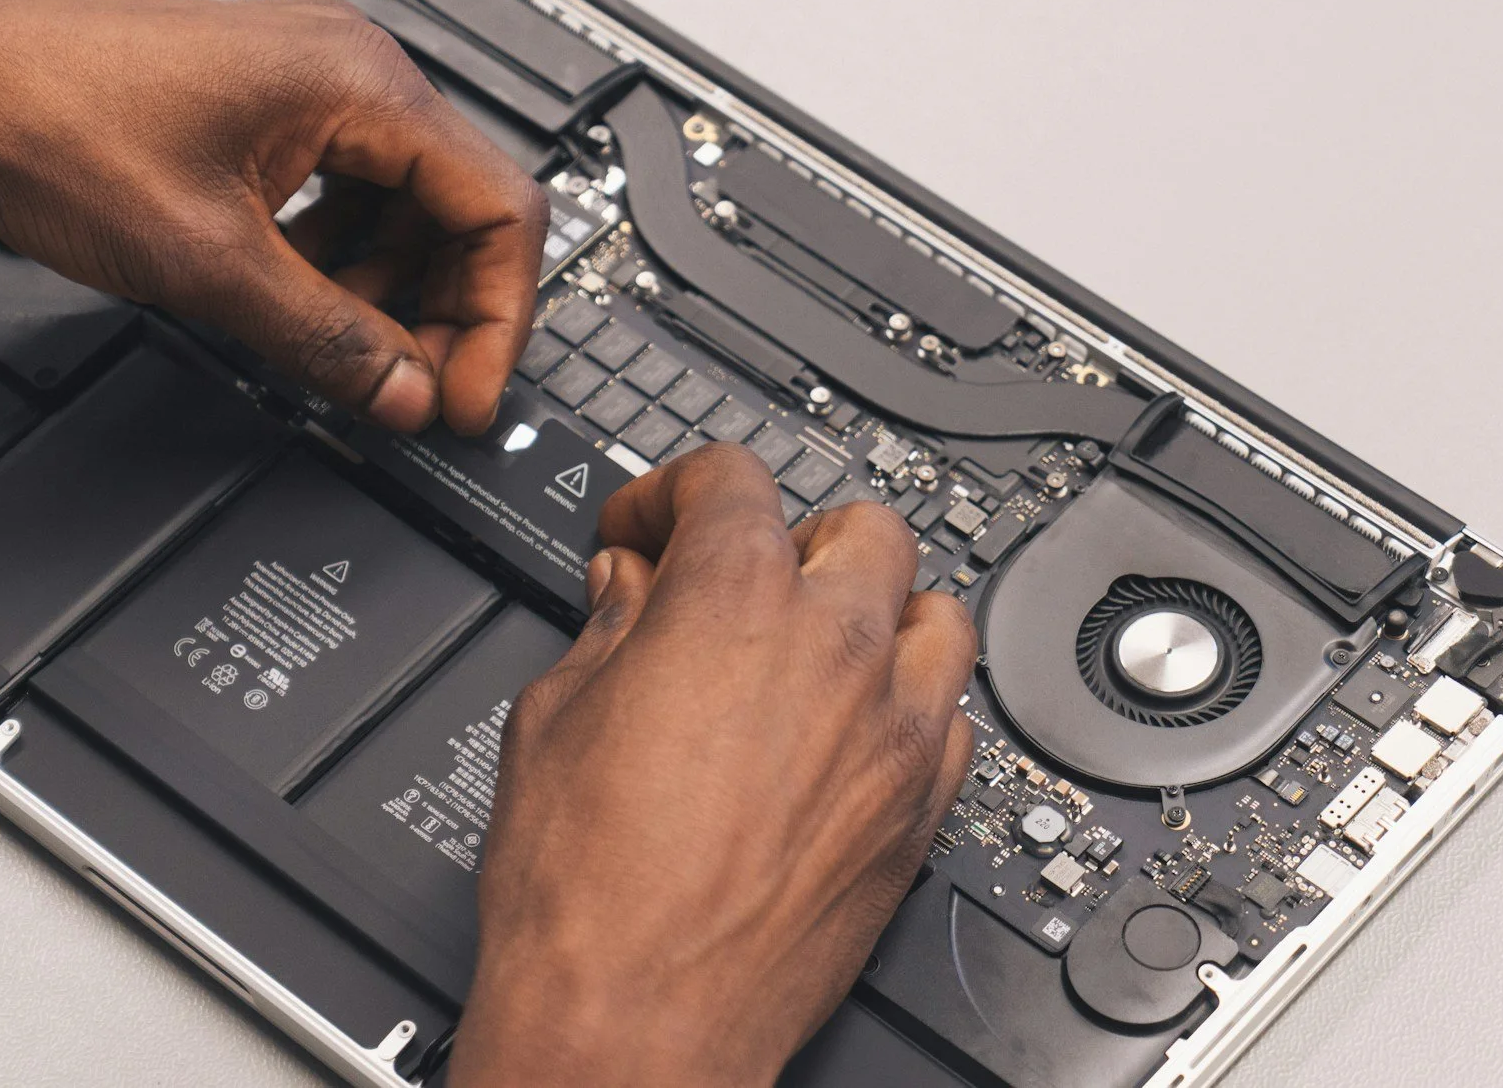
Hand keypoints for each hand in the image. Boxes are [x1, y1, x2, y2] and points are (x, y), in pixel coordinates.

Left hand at [0, 0, 544, 433]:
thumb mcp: (207, 264)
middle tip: (407, 393)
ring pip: (400, 207)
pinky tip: (292, 308)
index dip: (497, 317)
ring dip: (384, 292)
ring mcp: (305, 87)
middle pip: (458, 208)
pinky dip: (334, 261)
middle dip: (444, 312)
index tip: (466, 393)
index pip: (500, 206)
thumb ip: (325, 338)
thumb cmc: (44, 119)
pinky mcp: (262, 110)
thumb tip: (404, 391)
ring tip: (336, 356)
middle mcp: (348, 70)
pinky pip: (341, 193)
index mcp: (361, 82)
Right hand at [451, 445, 978, 1087]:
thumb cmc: (587, 897)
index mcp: (734, 603)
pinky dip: (909, 706)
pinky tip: (852, 730)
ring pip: (937, 614)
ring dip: (877, 611)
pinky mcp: (922, 814)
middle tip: (735, 578)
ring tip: (816, 644)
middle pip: (863, 527)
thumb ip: (605, 628)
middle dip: (792, 537)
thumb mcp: (551, 720)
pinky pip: (951, 719)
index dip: (673, 491)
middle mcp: (835, 653)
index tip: (646, 530)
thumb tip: (627, 591)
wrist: (636, 1025)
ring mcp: (893, 735)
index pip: (733, 478)